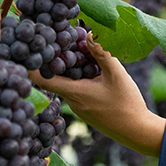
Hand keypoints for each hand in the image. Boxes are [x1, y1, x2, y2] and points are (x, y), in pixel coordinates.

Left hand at [28, 36, 165, 157]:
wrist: (137, 131)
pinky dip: (81, 77)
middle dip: (59, 58)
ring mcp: (79, 108)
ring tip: (83, 49)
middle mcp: (72, 101)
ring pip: (69, 82)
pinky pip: (78, 90)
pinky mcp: (87, 110)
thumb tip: (88, 34)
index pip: (42, 79)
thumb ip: (102, 53)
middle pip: (57, 77)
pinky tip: (95, 68)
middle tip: (64, 39)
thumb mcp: (116, 74)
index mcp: (74, 92)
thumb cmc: (127, 103)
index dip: (32, 65)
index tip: (28, 51)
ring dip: (73, 67)